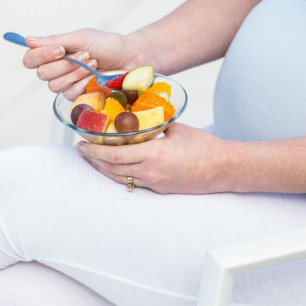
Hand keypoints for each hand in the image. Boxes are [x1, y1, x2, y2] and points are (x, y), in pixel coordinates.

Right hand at [22, 29, 131, 95]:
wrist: (128, 58)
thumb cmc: (106, 45)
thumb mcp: (81, 37)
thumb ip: (55, 40)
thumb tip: (27, 40)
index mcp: (53, 53)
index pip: (30, 59)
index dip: (41, 55)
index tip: (61, 49)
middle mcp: (56, 69)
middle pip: (41, 74)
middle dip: (65, 64)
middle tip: (85, 54)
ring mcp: (66, 84)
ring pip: (54, 85)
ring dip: (76, 73)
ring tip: (93, 63)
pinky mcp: (77, 96)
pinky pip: (69, 94)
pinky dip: (83, 83)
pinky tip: (95, 76)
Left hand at [76, 124, 229, 194]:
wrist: (223, 169)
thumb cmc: (204, 147)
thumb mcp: (177, 129)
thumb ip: (155, 125)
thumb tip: (141, 116)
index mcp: (154, 155)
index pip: (115, 156)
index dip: (95, 151)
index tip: (82, 143)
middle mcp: (151, 172)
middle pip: (113, 170)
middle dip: (93, 160)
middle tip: (81, 150)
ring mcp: (156, 183)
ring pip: (121, 179)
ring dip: (104, 169)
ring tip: (93, 159)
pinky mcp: (161, 189)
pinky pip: (134, 183)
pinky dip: (120, 175)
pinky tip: (115, 167)